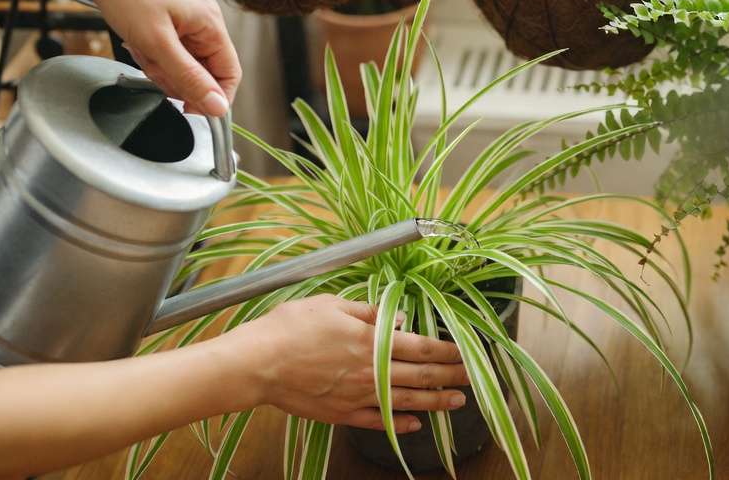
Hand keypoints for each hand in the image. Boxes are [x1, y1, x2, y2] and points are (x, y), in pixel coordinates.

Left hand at [76, 0, 240, 115]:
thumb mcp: (157, 43)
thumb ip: (190, 78)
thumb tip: (218, 106)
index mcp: (211, 23)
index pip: (230, 73)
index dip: (213, 96)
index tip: (189, 109)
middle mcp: (204, 21)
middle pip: (204, 71)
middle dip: (176, 77)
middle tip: (153, 67)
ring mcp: (185, 20)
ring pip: (183, 64)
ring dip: (160, 66)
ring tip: (141, 49)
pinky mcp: (168, 20)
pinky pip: (168, 51)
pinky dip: (152, 54)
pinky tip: (137, 42)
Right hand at [221, 295, 468, 432]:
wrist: (256, 363)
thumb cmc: (290, 327)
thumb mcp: (332, 304)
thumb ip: (368, 313)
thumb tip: (396, 319)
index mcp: (371, 341)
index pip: (420, 347)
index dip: (446, 351)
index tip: (465, 353)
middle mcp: (370, 371)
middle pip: (420, 376)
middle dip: (450, 377)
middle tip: (472, 379)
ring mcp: (357, 396)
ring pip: (405, 401)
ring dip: (435, 403)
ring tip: (457, 403)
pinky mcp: (340, 414)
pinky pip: (377, 421)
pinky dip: (399, 424)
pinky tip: (415, 424)